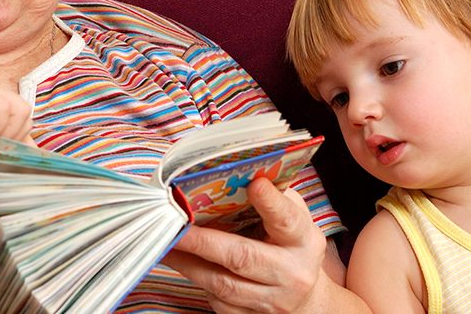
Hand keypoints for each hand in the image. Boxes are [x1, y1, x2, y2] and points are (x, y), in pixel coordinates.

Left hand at [164, 179, 332, 313]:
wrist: (306, 300)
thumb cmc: (289, 246)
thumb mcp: (292, 218)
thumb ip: (271, 196)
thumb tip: (235, 170)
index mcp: (303, 240)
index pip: (286, 219)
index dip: (271, 203)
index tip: (255, 184)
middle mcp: (292, 273)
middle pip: (242, 257)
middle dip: (203, 241)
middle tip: (174, 224)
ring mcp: (273, 301)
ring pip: (223, 283)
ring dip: (188, 262)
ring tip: (165, 242)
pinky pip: (218, 301)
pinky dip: (195, 279)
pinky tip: (180, 262)